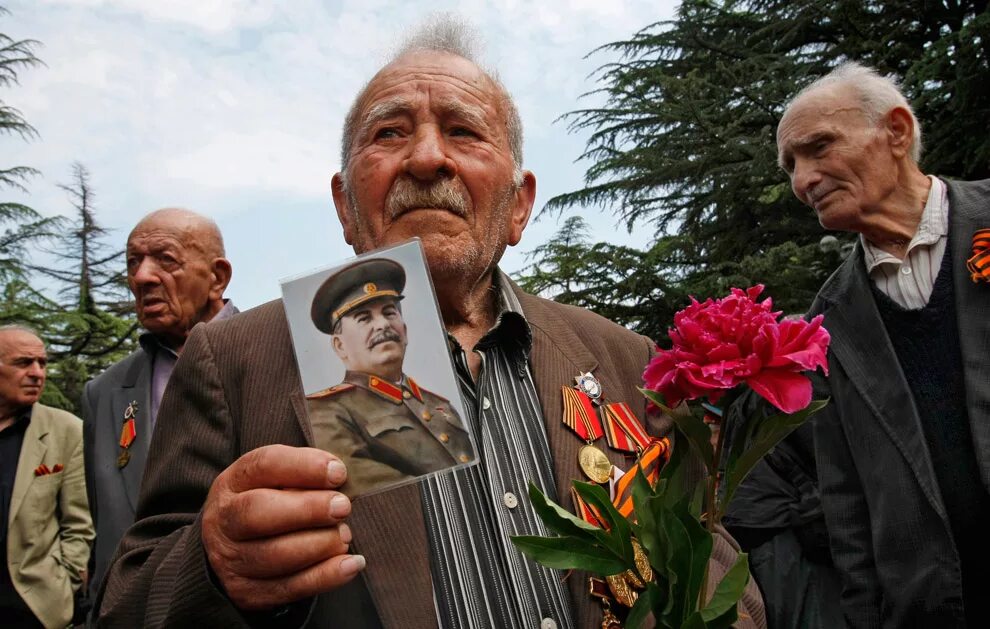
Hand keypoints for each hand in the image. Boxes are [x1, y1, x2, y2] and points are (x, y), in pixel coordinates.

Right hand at [201, 444, 364, 609]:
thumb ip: (303, 471)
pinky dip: (327, 576)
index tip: (338, 473)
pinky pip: (291, 587)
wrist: (232, 550)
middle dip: (308, 509)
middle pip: (258, 512)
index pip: (264, 465)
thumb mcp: (274, 479)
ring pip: (276, 555)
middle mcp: (225, 520)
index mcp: (233, 483)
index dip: (304, 467)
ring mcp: (233, 560)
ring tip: (344, 535)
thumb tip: (337, 473)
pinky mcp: (249, 592)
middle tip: (343, 507)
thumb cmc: (267, 503)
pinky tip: (351, 563)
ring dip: (320, 544)